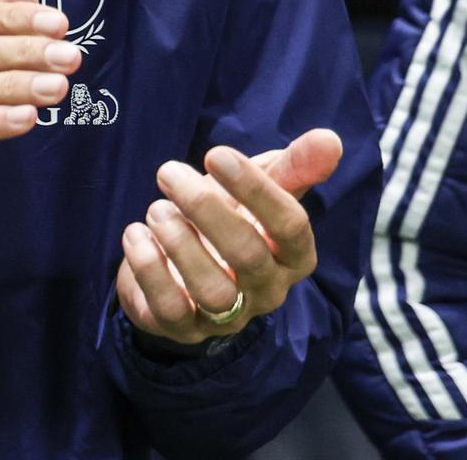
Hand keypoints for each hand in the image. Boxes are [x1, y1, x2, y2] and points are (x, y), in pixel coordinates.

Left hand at [115, 128, 342, 343]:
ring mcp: (226, 316)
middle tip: (169, 173)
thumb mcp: (261, 187)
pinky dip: (149, 268)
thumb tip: (330, 138)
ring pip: (212, 290)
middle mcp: (267, 291)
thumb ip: (294, 166)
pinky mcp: (184, 328)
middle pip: (248, 256)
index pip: (291, 226)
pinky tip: (136, 233)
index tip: (215, 153)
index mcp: (293, 256)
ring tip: (156, 208)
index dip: (255, 188)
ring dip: (178, 242)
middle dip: (205, 209)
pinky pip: (171, 309)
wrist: (182, 262)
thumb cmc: (232, 218)